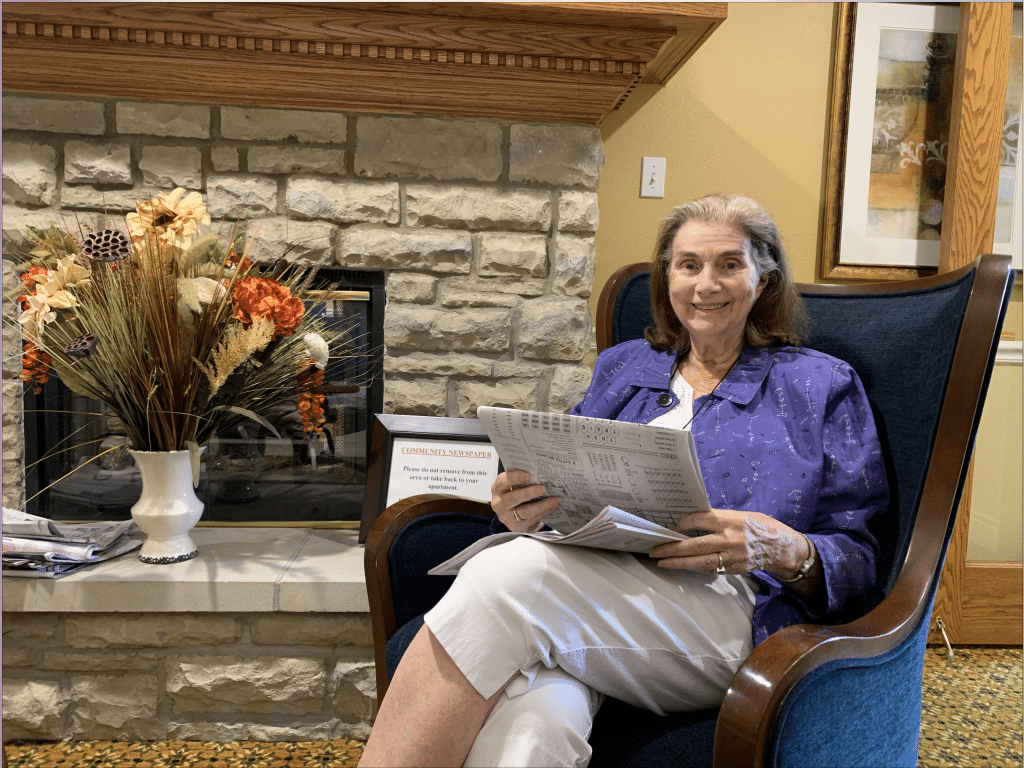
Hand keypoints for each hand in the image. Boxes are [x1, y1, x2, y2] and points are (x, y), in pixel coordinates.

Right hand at [491, 469, 559, 532]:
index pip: (502, 481)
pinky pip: (532, 519)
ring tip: (555, 499)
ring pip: (525, 511)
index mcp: (497, 488)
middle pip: (513, 498)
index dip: (514, 477)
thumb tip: (536, 465)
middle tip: (543, 488)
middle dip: (529, 493)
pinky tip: (553, 506)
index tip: (527, 474)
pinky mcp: (516, 527)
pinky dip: (544, 512)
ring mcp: (507, 517)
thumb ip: (521, 476)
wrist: (514, 515)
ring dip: (542, 504)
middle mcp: (499, 503)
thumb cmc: (515, 493)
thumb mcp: (514, 484)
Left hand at [648, 508, 809, 580]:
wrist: (782, 547)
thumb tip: (691, 521)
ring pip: (699, 562)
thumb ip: (717, 519)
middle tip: (654, 551)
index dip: (682, 523)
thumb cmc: (758, 526)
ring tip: (662, 562)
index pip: (698, 520)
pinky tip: (682, 566)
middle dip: (671, 549)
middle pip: (694, 545)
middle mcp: (728, 539)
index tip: (670, 527)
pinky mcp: (733, 569)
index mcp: (728, 521)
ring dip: (678, 563)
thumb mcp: (739, 515)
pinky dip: (694, 567)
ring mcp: (731, 556)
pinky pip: (709, 569)